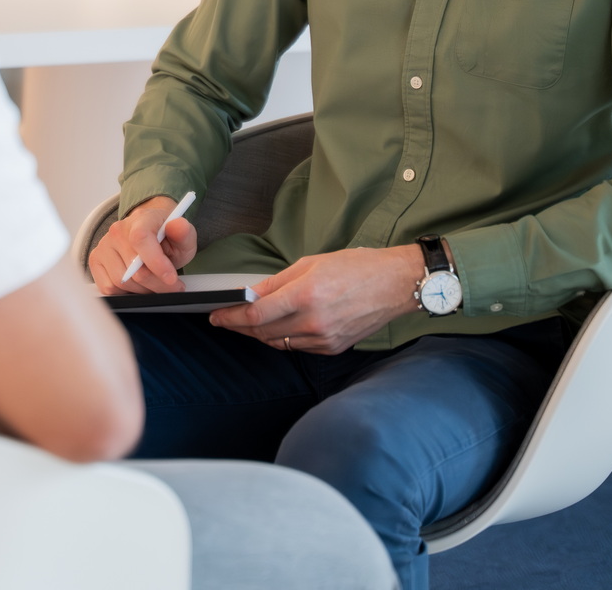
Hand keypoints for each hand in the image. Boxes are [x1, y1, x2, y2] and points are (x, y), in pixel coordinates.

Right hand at [88, 195, 198, 294]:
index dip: (156, 263)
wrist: (150, 232)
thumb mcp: (183, 235)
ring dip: (143, 290)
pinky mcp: (96, 261)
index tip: (172, 279)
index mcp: (140, 219)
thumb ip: (184, 232)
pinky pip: (108, 287)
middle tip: (172, 286)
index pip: (141, 240)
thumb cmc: (165, 237)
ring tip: (155, 284)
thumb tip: (177, 225)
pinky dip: (125, 292)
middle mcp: (117, 231)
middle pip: (135, 270)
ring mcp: (104, 246)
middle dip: (158, 284)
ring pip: (121, 282)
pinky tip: (137, 284)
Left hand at [210, 244, 426, 354]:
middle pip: (262, 333)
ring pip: (278, 343)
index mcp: (306, 295)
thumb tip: (251, 294)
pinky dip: (282, 338)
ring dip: (259, 334)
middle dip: (239, 327)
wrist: (396, 284)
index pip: (255, 315)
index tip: (215, 315)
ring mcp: (324, 339)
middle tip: (225, 319)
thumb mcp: (311, 263)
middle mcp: (313, 322)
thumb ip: (277, 282)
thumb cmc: (356, 266)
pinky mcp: (332, 348)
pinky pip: (297, 347)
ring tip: (246, 324)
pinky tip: (277, 328)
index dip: (230, 317)